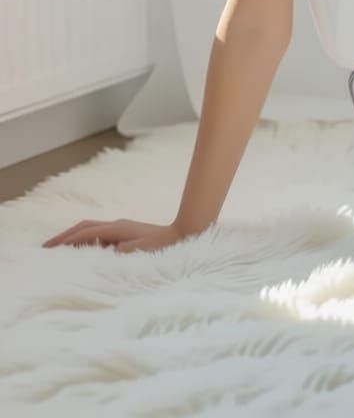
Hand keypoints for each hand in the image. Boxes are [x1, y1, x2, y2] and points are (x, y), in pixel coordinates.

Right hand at [42, 219, 186, 253]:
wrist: (184, 235)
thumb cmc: (162, 249)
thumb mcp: (136, 254)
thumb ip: (113, 254)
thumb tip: (93, 254)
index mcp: (116, 229)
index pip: (83, 234)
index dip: (64, 243)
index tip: (46, 252)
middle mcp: (116, 224)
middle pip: (83, 227)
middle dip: (63, 237)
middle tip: (44, 249)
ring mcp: (121, 227)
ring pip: (90, 228)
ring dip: (73, 236)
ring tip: (58, 249)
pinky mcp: (126, 233)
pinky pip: (98, 233)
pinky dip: (84, 239)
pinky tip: (82, 249)